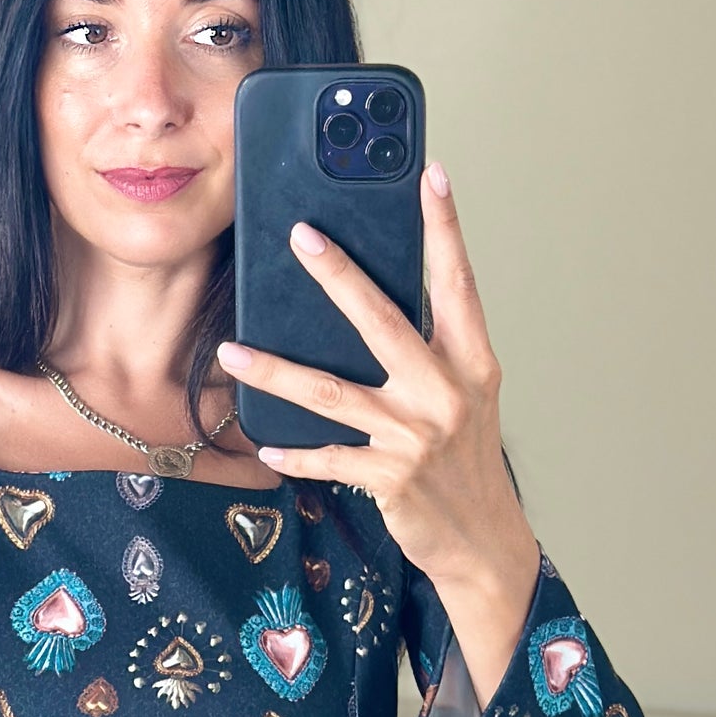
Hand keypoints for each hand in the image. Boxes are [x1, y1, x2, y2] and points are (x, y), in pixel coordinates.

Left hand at [219, 161, 541, 705]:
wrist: (484, 541)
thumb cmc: (466, 463)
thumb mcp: (464, 397)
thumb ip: (431, 352)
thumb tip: (373, 305)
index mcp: (471, 361)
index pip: (457, 281)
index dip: (444, 227)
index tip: (430, 174)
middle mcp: (447, 391)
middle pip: (383, 321)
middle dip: (339, 275)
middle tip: (301, 236)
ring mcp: (416, 435)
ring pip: (330, 392)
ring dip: (274, 371)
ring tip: (231, 350)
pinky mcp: (390, 477)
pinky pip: (327, 458)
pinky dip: (293, 454)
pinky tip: (263, 445)